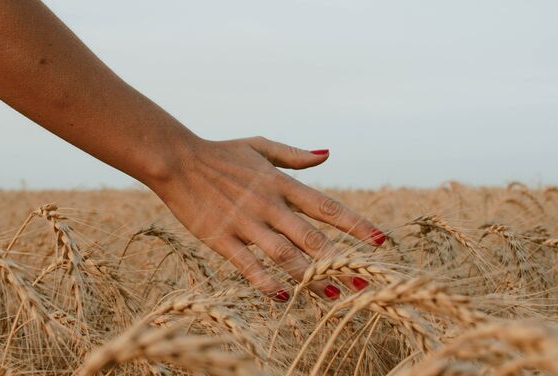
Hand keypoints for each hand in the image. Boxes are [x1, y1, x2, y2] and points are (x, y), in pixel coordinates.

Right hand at [146, 136, 385, 300]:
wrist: (177, 160)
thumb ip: (295, 155)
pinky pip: (248, 265)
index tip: (380, 241)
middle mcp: (268, 205)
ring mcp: (245, 223)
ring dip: (310, 277)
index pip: (326, 207)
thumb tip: (328, 154)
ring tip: (334, 295)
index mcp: (281, 183)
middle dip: (341, 260)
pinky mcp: (221, 238)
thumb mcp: (260, 146)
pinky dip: (266, 281)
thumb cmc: (221, 153)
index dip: (356, 224)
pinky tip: (284, 296)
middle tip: (366, 281)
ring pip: (284, 255)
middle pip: (312, 237)